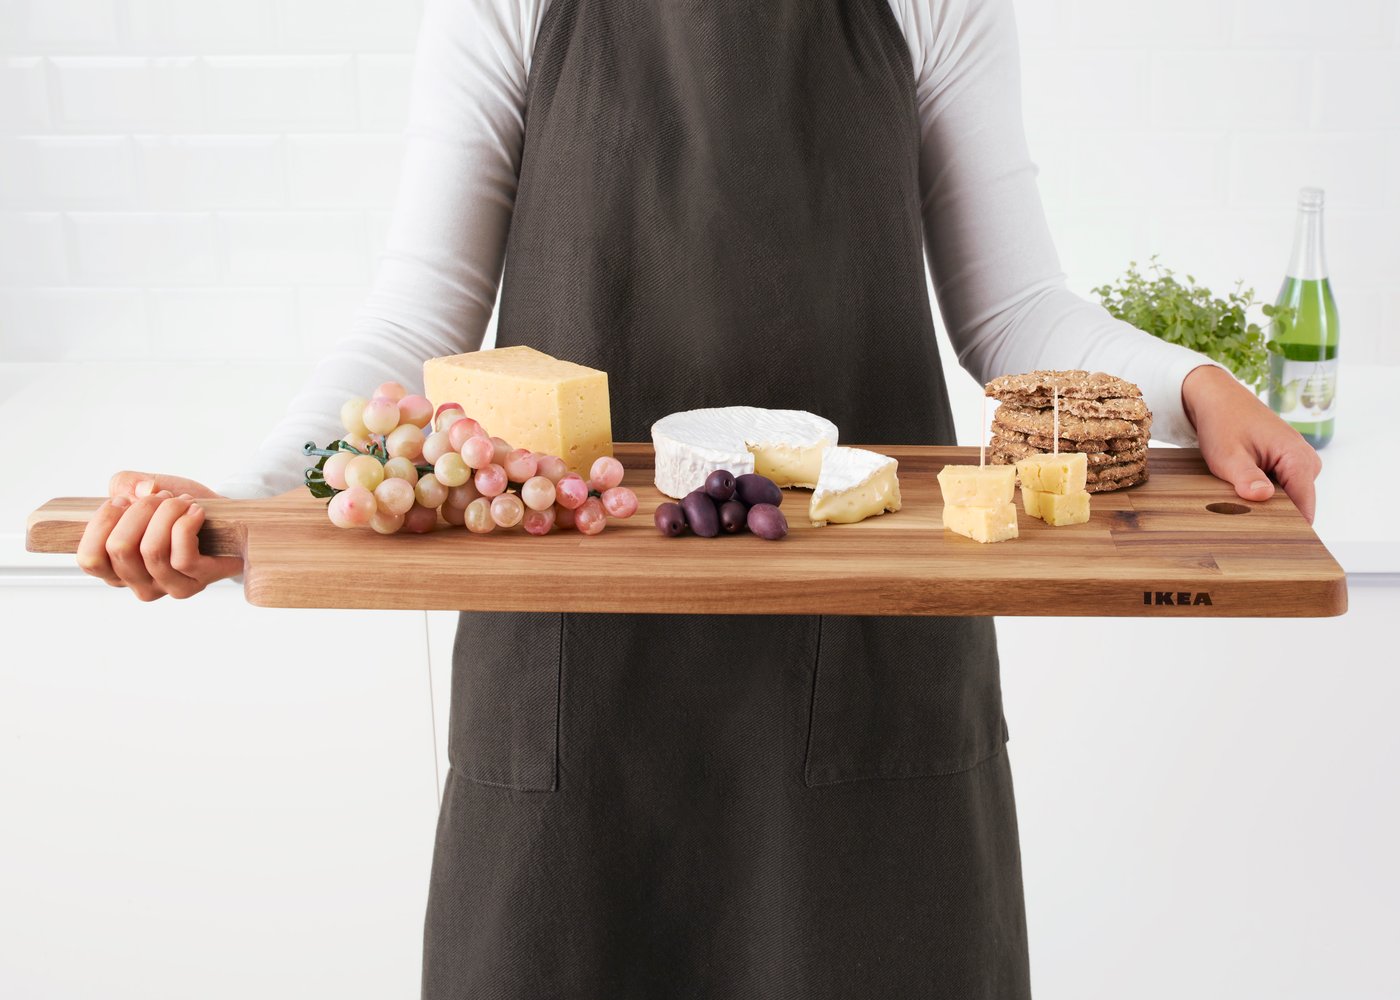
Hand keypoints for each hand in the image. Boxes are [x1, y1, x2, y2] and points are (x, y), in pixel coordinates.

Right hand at [75, 472, 243, 600]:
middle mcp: (138, 583)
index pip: (90, 559)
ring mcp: (168, 586)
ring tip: (180, 502)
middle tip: (160, 497)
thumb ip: (124, 484)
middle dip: (140, 510)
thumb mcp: (143, 489)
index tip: (123, 501)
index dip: (102, 523)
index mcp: (116, 568)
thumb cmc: (178, 509)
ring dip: (166, 514)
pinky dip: (186, 525)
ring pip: (152, 551)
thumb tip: (139, 491)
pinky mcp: (197, 581)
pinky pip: (182, 557)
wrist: (224, 518)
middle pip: (120, 548)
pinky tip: (194, 512)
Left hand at [1181, 364, 1322, 522]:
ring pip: (1289, 500)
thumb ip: (1246, 477)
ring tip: (1241, 513)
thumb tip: (1263, 497)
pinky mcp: (1288, 464)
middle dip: (1275, 519)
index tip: (1272, 549)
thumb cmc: (1223, 423)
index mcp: (1298, 458)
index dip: (1289, 529)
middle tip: (1245, 531)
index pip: (1304, 506)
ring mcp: (1299, 463)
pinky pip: (1282, 490)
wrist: (1217, 399)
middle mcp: (1306, 461)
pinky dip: (1264, 497)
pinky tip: (1244, 500)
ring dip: (1267, 508)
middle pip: (1298, 506)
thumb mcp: (1228, 455)